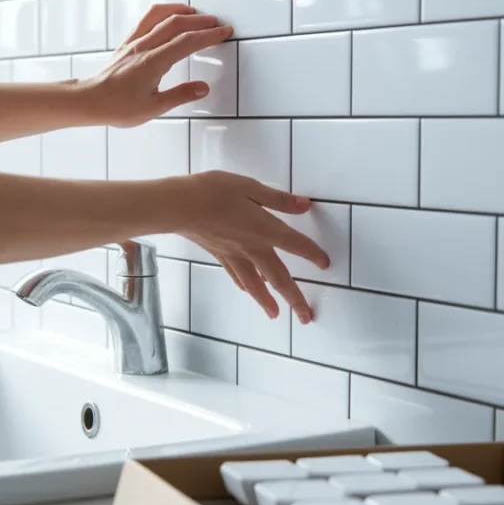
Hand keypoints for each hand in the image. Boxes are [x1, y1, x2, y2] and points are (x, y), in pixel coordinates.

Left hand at [82, 4, 231, 126]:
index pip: (187, 42)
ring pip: (160, 15)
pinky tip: (168, 16)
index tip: (224, 32)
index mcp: (153, 62)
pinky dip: (162, 12)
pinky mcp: (127, 43)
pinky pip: (146, 19)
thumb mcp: (153, 108)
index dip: (208, 35)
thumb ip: (180, 95)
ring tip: (196, 13)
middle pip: (177, 23)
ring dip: (180, 10)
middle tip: (218, 23)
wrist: (89, 100)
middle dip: (201, 21)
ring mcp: (134, 42)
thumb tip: (203, 88)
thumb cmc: (117, 107)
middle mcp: (143, 47)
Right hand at [170, 171, 329, 323]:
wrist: (178, 206)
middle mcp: (253, 249)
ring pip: (257, 285)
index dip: (312, 254)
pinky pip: (238, 277)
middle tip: (305, 318)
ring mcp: (235, 256)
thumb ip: (278, 199)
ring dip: (269, 301)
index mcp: (265, 229)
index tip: (325, 263)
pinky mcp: (220, 257)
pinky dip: (247, 288)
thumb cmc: (213, 191)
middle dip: (294, 299)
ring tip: (276, 315)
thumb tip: (304, 205)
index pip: (296, 245)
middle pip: (279, 278)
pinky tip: (250, 292)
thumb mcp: (249, 186)